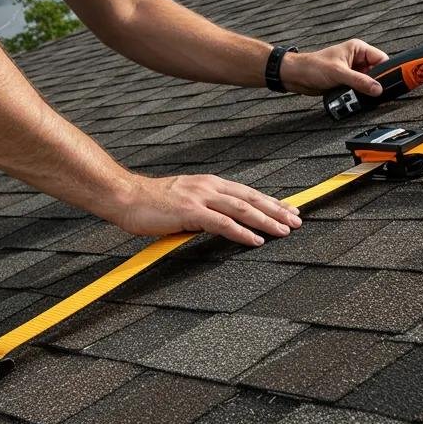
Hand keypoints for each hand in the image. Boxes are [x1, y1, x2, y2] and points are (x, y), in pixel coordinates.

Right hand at [110, 172, 301, 246]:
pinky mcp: (190, 212)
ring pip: (241, 208)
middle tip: (297, 219)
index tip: (288, 209)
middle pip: (250, 198)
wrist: (125, 196)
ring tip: (285, 230)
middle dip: (276, 209)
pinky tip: (256, 240)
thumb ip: (203, 211)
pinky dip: (242, 232)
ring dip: (266, 220)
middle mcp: (208, 187)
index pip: (246, 193)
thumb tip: (220, 225)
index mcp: (208, 184)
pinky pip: (222, 223)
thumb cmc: (150, 203)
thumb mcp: (183, 203)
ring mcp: (200, 198)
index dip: (269, 202)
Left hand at [278, 39, 388, 96]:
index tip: (389, 83)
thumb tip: (378, 88)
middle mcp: (357, 59)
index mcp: (358, 49)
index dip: (387, 71)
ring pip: (368, 83)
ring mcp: (352, 71)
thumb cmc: (313, 67)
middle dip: (375, 83)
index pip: (382, 59)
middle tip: (374, 93)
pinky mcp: (347, 81)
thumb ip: (360, 81)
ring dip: (365, 90)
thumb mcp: (339, 73)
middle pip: (377, 73)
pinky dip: (358, 94)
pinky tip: (354, 98)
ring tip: (358, 94)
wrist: (296, 76)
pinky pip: (359, 89)